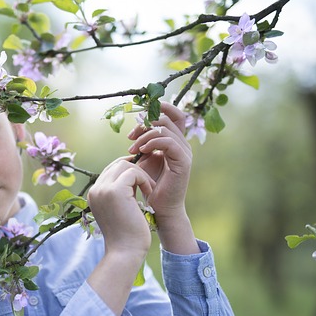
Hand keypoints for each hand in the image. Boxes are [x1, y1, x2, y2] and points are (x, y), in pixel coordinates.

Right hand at [87, 158, 154, 255]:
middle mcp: (95, 190)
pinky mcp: (115, 191)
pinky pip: (133, 172)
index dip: (128, 172)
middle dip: (136, 171)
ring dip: (141, 175)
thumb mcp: (120, 210)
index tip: (142, 183)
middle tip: (148, 186)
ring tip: (149, 191)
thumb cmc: (127, 235)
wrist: (125, 252)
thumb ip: (120, 194)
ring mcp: (102, 189)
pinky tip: (149, 193)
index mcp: (94, 194)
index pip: (111, 170)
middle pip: (117, 164)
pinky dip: (144, 180)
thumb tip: (132, 177)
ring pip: (124, 164)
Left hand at [127, 102, 191, 220]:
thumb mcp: (144, 159)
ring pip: (166, 129)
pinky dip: (153, 142)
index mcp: (174, 142)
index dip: (162, 108)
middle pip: (168, 119)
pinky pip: (169, 142)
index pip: (175, 115)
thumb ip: (144, 143)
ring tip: (133, 148)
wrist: (161, 208)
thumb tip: (135, 130)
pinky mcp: (183, 161)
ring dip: (145, 135)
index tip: (141, 113)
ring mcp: (184, 152)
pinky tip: (142, 150)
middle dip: (146, 123)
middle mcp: (182, 144)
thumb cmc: (151, 185)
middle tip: (130, 136)